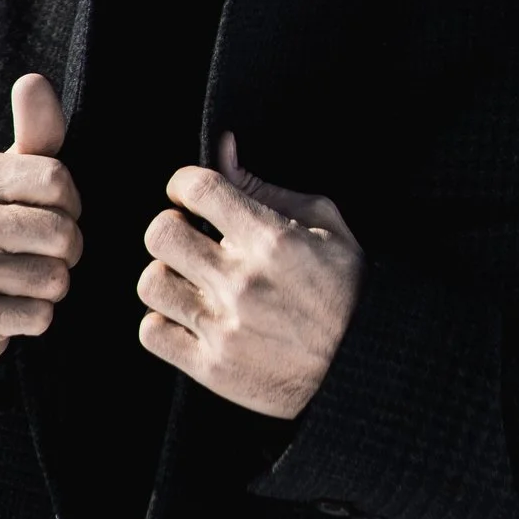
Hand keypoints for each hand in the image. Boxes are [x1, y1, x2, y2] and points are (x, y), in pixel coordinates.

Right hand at [0, 72, 82, 363]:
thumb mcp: (16, 174)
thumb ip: (36, 130)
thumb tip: (32, 79)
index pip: (58, 180)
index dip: (72, 203)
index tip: (54, 211)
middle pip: (61, 233)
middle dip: (69, 249)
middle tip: (48, 252)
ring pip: (53, 279)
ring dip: (55, 286)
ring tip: (28, 278)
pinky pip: (37, 318)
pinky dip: (38, 318)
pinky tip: (14, 307)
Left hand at [138, 132, 363, 418]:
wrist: (366, 366)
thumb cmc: (348, 287)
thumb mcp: (323, 224)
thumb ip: (264, 187)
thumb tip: (222, 150)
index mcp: (270, 240)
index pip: (197, 188)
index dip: (185, 184)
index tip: (192, 195)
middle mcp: (242, 283)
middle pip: (161, 234)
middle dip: (172, 226)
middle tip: (191, 236)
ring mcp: (224, 329)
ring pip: (151, 283)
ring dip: (167, 274)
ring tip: (191, 279)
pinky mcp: (213, 368)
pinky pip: (152, 333)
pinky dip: (164, 321)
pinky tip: (189, 315)